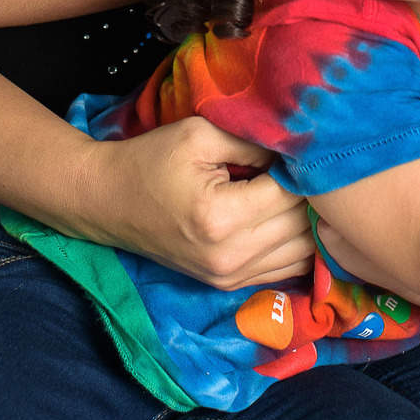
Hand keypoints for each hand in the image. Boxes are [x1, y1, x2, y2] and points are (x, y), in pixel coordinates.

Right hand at [86, 116, 315, 288]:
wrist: (109, 201)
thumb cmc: (151, 161)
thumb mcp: (198, 134)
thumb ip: (252, 142)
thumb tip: (295, 153)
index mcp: (220, 216)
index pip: (290, 194)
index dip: (301, 168)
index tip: (296, 148)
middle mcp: (229, 256)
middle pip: (302, 226)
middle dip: (310, 196)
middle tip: (304, 167)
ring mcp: (229, 276)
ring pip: (302, 252)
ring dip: (308, 222)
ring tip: (300, 192)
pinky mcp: (228, 284)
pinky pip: (286, 270)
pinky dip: (298, 245)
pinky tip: (292, 218)